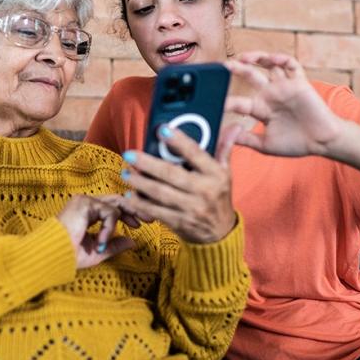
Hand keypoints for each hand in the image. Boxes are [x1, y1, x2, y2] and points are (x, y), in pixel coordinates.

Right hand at [56, 195, 137, 268]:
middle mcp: (86, 203)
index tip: (141, 224)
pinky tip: (101, 241)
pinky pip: (109, 212)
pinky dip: (109, 227)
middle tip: (150, 218)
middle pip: (118, 200)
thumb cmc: (69, 256)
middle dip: (136, 208)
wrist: (52, 256)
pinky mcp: (84, 203)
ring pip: (116, 204)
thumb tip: (132, 241)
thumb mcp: (98, 251)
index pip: (113, 206)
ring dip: (126, 218)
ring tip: (128, 231)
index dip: (129, 213)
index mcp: (87, 213)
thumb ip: (114, 244)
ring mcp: (84, 201)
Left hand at [119, 124, 240, 243]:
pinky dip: (141, 204)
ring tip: (126, 173)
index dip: (179, 142)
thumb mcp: (225, 173)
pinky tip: (130, 195)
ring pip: (160, 193)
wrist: (220, 232)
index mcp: (215, 175)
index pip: (196, 154)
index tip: (162, 130)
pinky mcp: (180, 223)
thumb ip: (224, 149)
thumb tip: (234, 127)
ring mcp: (191, 208)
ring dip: (140, 183)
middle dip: (147, 163)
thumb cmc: (219, 196)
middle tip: (129, 154)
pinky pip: (157, 212)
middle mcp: (204, 191)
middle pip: (171, 174)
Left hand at [224, 51, 344, 157]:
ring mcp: (285, 87)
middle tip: (225, 65)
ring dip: (257, 57)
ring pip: (269, 65)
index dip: (228, 101)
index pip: (240, 101)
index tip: (216, 103)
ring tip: (245, 57)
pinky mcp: (300, 83)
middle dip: (238, 69)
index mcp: (261, 109)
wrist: (322, 142)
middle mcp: (271, 95)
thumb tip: (225, 136)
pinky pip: (291, 65)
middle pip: (251, 76)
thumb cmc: (296, 144)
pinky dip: (282, 59)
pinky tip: (273, 59)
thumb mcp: (265, 145)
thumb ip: (246, 140)